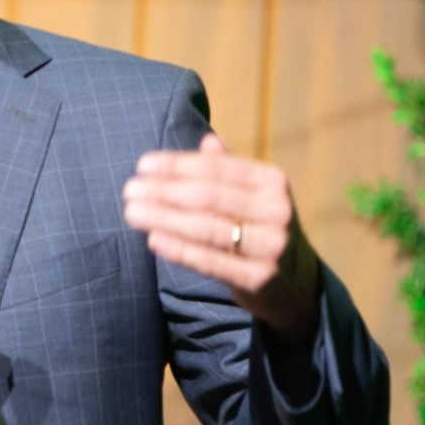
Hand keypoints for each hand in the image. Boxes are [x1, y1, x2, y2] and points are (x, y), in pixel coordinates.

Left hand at [121, 132, 320, 345]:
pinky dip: (179, 249)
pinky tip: (153, 239)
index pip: (217, 168)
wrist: (295, 284)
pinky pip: (211, 261)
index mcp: (273, 181)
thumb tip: (207, 140)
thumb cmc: (261, 229)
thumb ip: (229, 171)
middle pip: (209, 196)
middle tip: (129, 189)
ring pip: (207, 228)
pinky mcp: (259, 278)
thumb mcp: (254, 196)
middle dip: (164, 191)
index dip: (177, 165)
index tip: (142, 165)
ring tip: (132, 212)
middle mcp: (277, 210)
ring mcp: (271, 246)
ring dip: (164, 218)